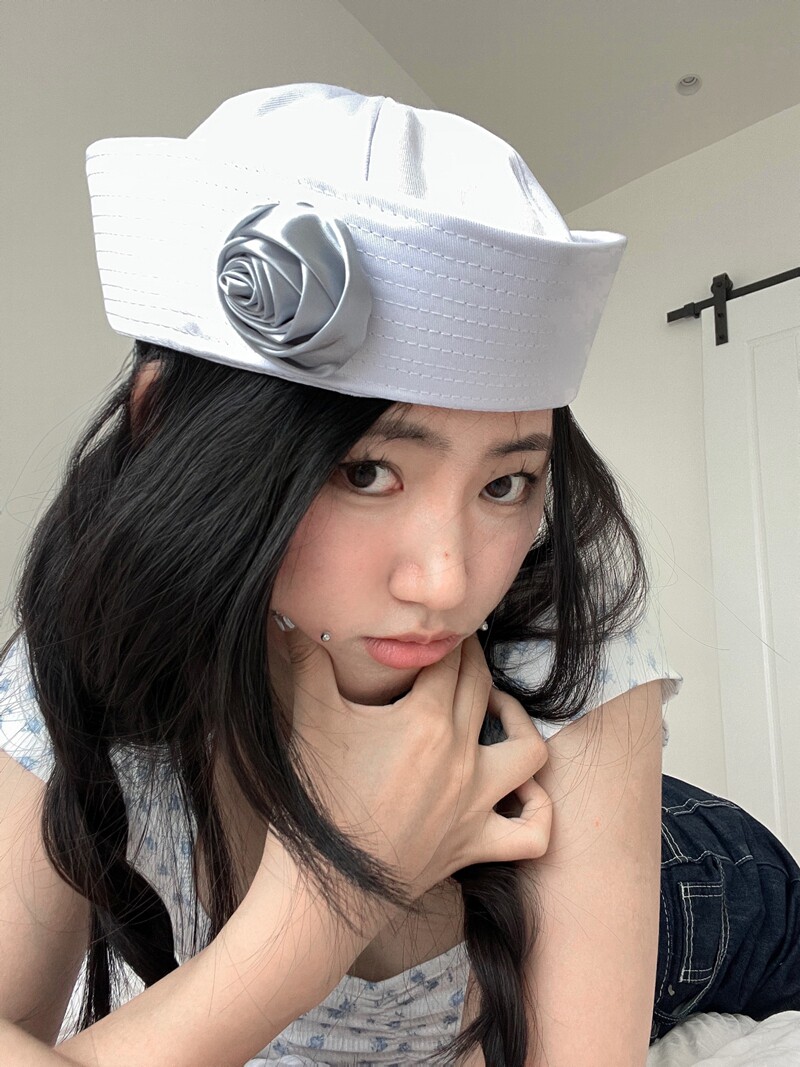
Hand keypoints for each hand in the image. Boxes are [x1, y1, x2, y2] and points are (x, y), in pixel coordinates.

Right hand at [284, 628, 551, 903]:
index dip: (447, 635)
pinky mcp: (475, 845)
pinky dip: (535, 810)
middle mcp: (461, 757)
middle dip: (473, 661)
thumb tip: (289, 620)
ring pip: (529, 752)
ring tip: (494, 711)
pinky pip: (532, 832)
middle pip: (484, 688)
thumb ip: (308, 662)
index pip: (451, 658)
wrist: (320, 887)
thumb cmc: (316, 800)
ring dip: (520, 723)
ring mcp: (475, 804)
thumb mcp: (310, 721)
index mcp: (426, 721)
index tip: (440, 625)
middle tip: (455, 650)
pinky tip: (518, 792)